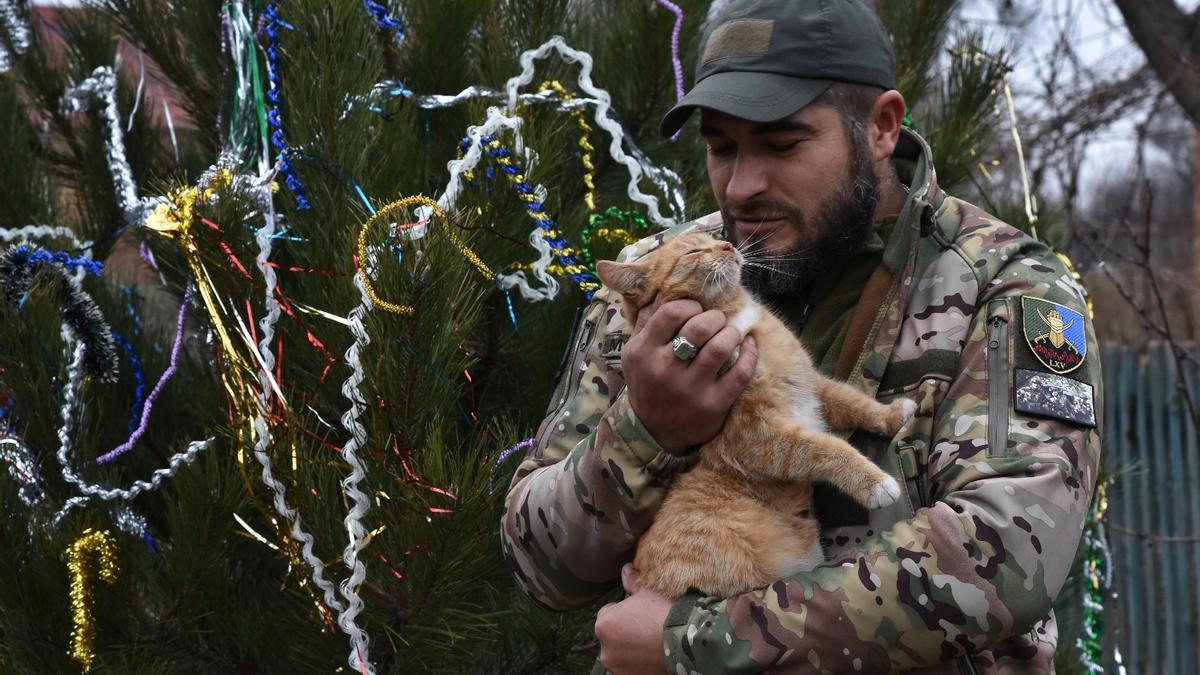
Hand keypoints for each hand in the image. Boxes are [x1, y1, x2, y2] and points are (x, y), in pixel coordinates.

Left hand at [595, 565, 672, 674]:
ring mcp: (618, 668)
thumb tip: (625, 570)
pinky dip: (638, 664)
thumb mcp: (648, 591)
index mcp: (604, 624)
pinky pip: (631, 669)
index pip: (608, 614)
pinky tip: (654, 655)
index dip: (624, 612)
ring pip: (621, 655)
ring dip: (630, 650)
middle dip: (624, 633)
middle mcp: (605, 650)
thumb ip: (631, 582)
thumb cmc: (665, 612)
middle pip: (612, 637)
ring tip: (651, 643)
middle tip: (646, 628)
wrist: (688, 640)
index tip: (639, 613)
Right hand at [622, 298, 757, 453]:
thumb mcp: (634, 354)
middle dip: (714, 317)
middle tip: (717, 320)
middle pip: (699, 327)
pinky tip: (749, 344)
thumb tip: (662, 292)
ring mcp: (690, 389)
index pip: (671, 313)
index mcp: (643, 352)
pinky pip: (740, 373)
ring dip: (731, 333)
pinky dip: (750, 353)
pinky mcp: (713, 405)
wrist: (654, 432)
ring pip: (720, 347)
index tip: (696, 310)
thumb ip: (647, 323)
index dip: (690, 305)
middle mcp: (665, 370)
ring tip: (730, 332)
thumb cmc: (647, 383)